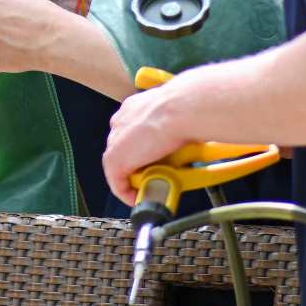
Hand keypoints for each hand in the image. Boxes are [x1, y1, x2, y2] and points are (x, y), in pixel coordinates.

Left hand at [102, 74, 195, 202]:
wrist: (180, 109)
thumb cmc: (185, 106)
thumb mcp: (177, 112)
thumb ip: (174, 123)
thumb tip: (190, 132)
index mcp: (134, 107)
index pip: (130, 131)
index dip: (141, 147)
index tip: (154, 158)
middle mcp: (121, 121)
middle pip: (123, 148)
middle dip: (137, 163)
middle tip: (155, 174)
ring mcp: (115, 140)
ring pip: (120, 165)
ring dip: (134, 178)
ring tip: (151, 187)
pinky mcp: (115, 160)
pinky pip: (117, 182)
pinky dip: (126, 193)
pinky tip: (137, 198)